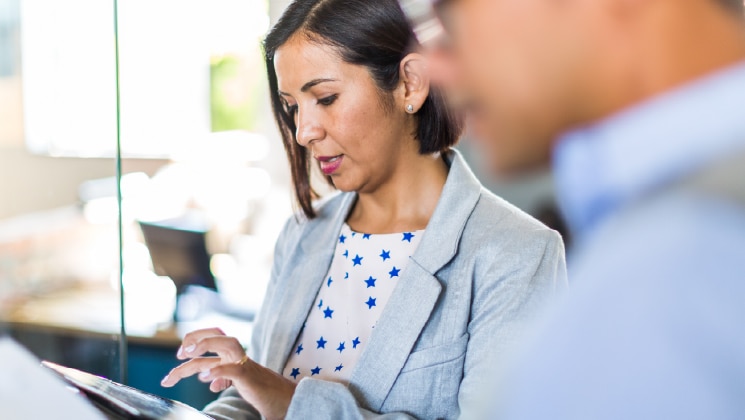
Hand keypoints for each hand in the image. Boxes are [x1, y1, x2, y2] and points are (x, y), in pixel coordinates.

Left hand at [160, 328, 296, 419]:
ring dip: (203, 346)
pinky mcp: (248, 376)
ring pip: (225, 344)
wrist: (280, 398)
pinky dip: (217, 371)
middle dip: (196, 338)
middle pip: (217, 334)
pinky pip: (232, 369)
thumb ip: (220, 376)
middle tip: (180, 353)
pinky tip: (205, 377)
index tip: (180, 354)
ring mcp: (243, 363)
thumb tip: (207, 380)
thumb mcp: (234, 380)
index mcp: (232, 354)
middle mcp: (237, 354)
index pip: (213, 334)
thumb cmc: (257, 389)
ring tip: (185, 357)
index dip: (195, 339)